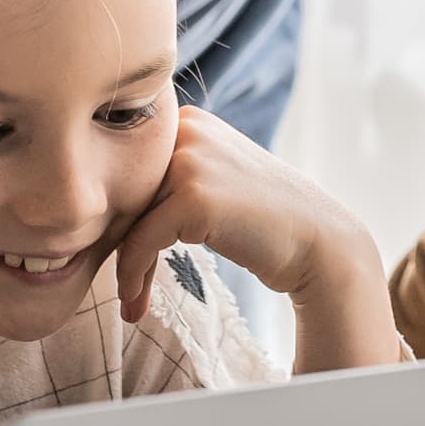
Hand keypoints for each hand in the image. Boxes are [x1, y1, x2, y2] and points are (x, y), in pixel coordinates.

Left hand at [107, 107, 378, 323]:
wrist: (320, 242)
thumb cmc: (264, 222)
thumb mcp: (213, 180)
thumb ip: (167, 179)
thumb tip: (103, 210)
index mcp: (187, 120)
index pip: (127, 170)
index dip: (117, 219)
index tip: (115, 258)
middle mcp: (186, 129)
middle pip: (122, 193)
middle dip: (116, 244)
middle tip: (122, 287)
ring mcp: (191, 159)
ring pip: (126, 220)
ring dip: (123, 269)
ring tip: (130, 302)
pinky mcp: (194, 196)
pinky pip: (140, 242)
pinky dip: (133, 278)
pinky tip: (136, 305)